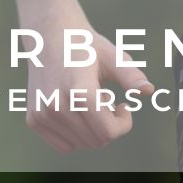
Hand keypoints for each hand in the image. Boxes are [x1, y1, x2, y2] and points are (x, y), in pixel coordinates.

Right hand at [24, 15, 154, 154]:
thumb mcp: (112, 56)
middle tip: (104, 98)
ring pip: (82, 145)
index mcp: (77, 90)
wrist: (48, 36)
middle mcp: (56, 105)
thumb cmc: (84, 45)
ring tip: (86, 100)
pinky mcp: (33, 119)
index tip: (123, 105)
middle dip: (108, 124)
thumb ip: (131, 75)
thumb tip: (149, 90)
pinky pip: (65, 146)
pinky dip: (75, 135)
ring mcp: (42, 114)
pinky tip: (73, 109)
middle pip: (98, 141)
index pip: (108, 132)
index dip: (124, 123)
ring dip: (91, 128)